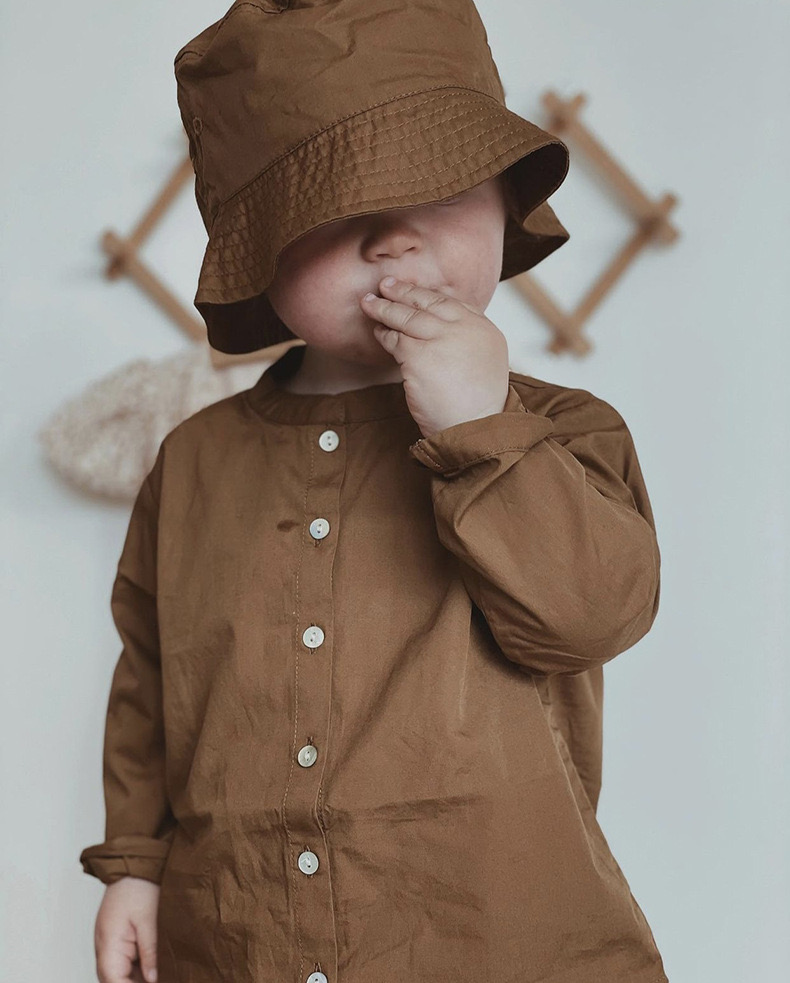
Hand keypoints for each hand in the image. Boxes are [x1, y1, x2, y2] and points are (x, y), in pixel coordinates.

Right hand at [93, 876, 159, 982]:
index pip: (112, 980)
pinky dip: (135, 968)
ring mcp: (109, 941)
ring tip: (159, 976)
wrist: (132, 864)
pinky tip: (152, 970)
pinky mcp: (117, 937)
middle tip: (159, 980)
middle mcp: (104, 946)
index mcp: (108, 943)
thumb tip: (152, 979)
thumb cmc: (138, 886)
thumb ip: (149, 952)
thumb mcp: (149, 921)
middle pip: (113, 979)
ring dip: (134, 977)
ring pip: (118, 972)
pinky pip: (123, 960)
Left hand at [360, 276, 509, 438]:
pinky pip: (395, 338)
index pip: (452, 303)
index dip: (429, 295)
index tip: (414, 290)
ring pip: (407, 317)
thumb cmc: (477, 405)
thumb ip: (466, 341)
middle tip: (385, 285)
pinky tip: (377, 332)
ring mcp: (441, 339)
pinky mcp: (419, 355)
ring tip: (369, 303)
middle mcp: (465, 328)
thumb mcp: (483, 363)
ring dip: (385, 309)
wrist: (474, 427)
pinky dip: (384, 334)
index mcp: (484, 329)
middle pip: (428, 303)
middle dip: (404, 292)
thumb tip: (440, 329)